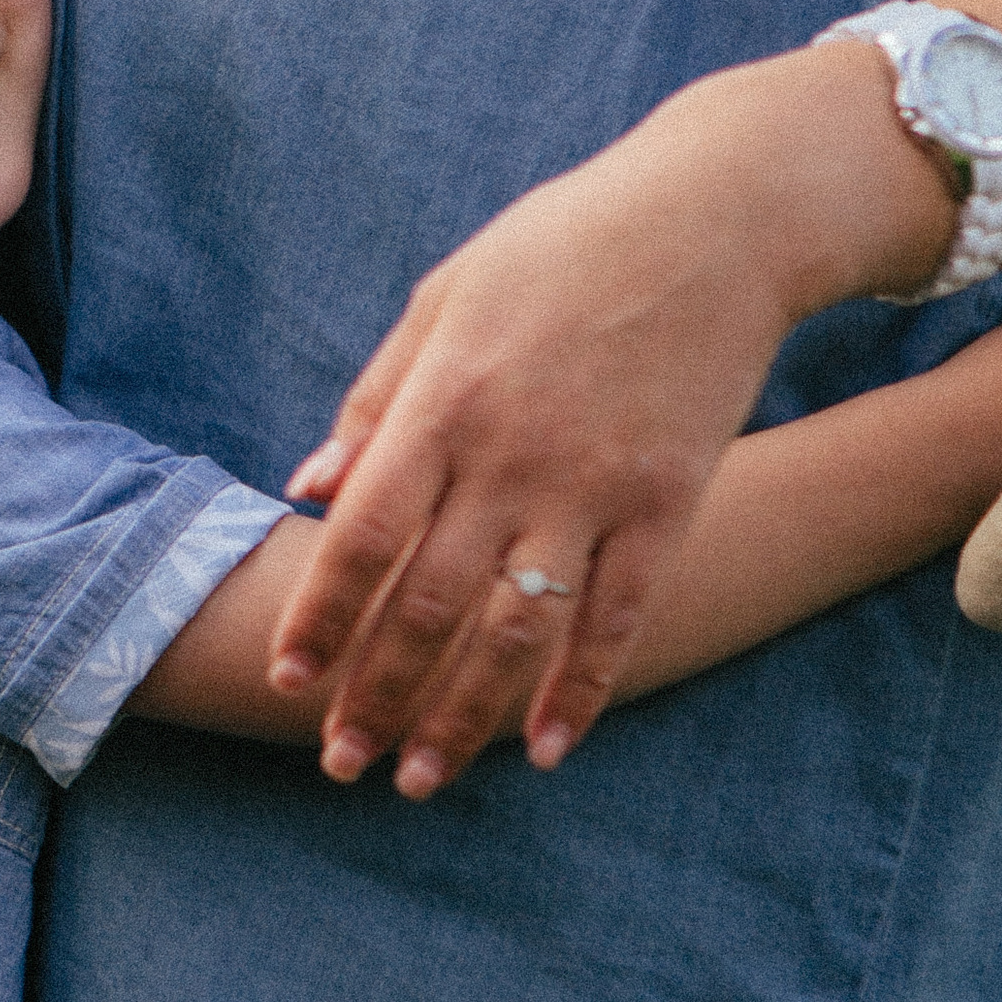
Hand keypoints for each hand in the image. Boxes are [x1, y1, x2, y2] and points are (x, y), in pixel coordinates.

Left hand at [266, 45, 961, 792]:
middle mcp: (511, 456)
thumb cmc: (560, 248)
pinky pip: (618, 618)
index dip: (319, 618)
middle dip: (375, 694)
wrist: (716, 220)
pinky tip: (544, 752)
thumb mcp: (444, 298)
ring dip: (462, 718)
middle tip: (336, 764)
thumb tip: (307, 490)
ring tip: (422, 780)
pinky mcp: (668, 503)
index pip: (361, 536)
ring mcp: (595, 486)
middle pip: (427, 603)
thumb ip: (374, 400)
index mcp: (442, 401)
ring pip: (514, 631)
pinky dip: (579, 692)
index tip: (285, 682)